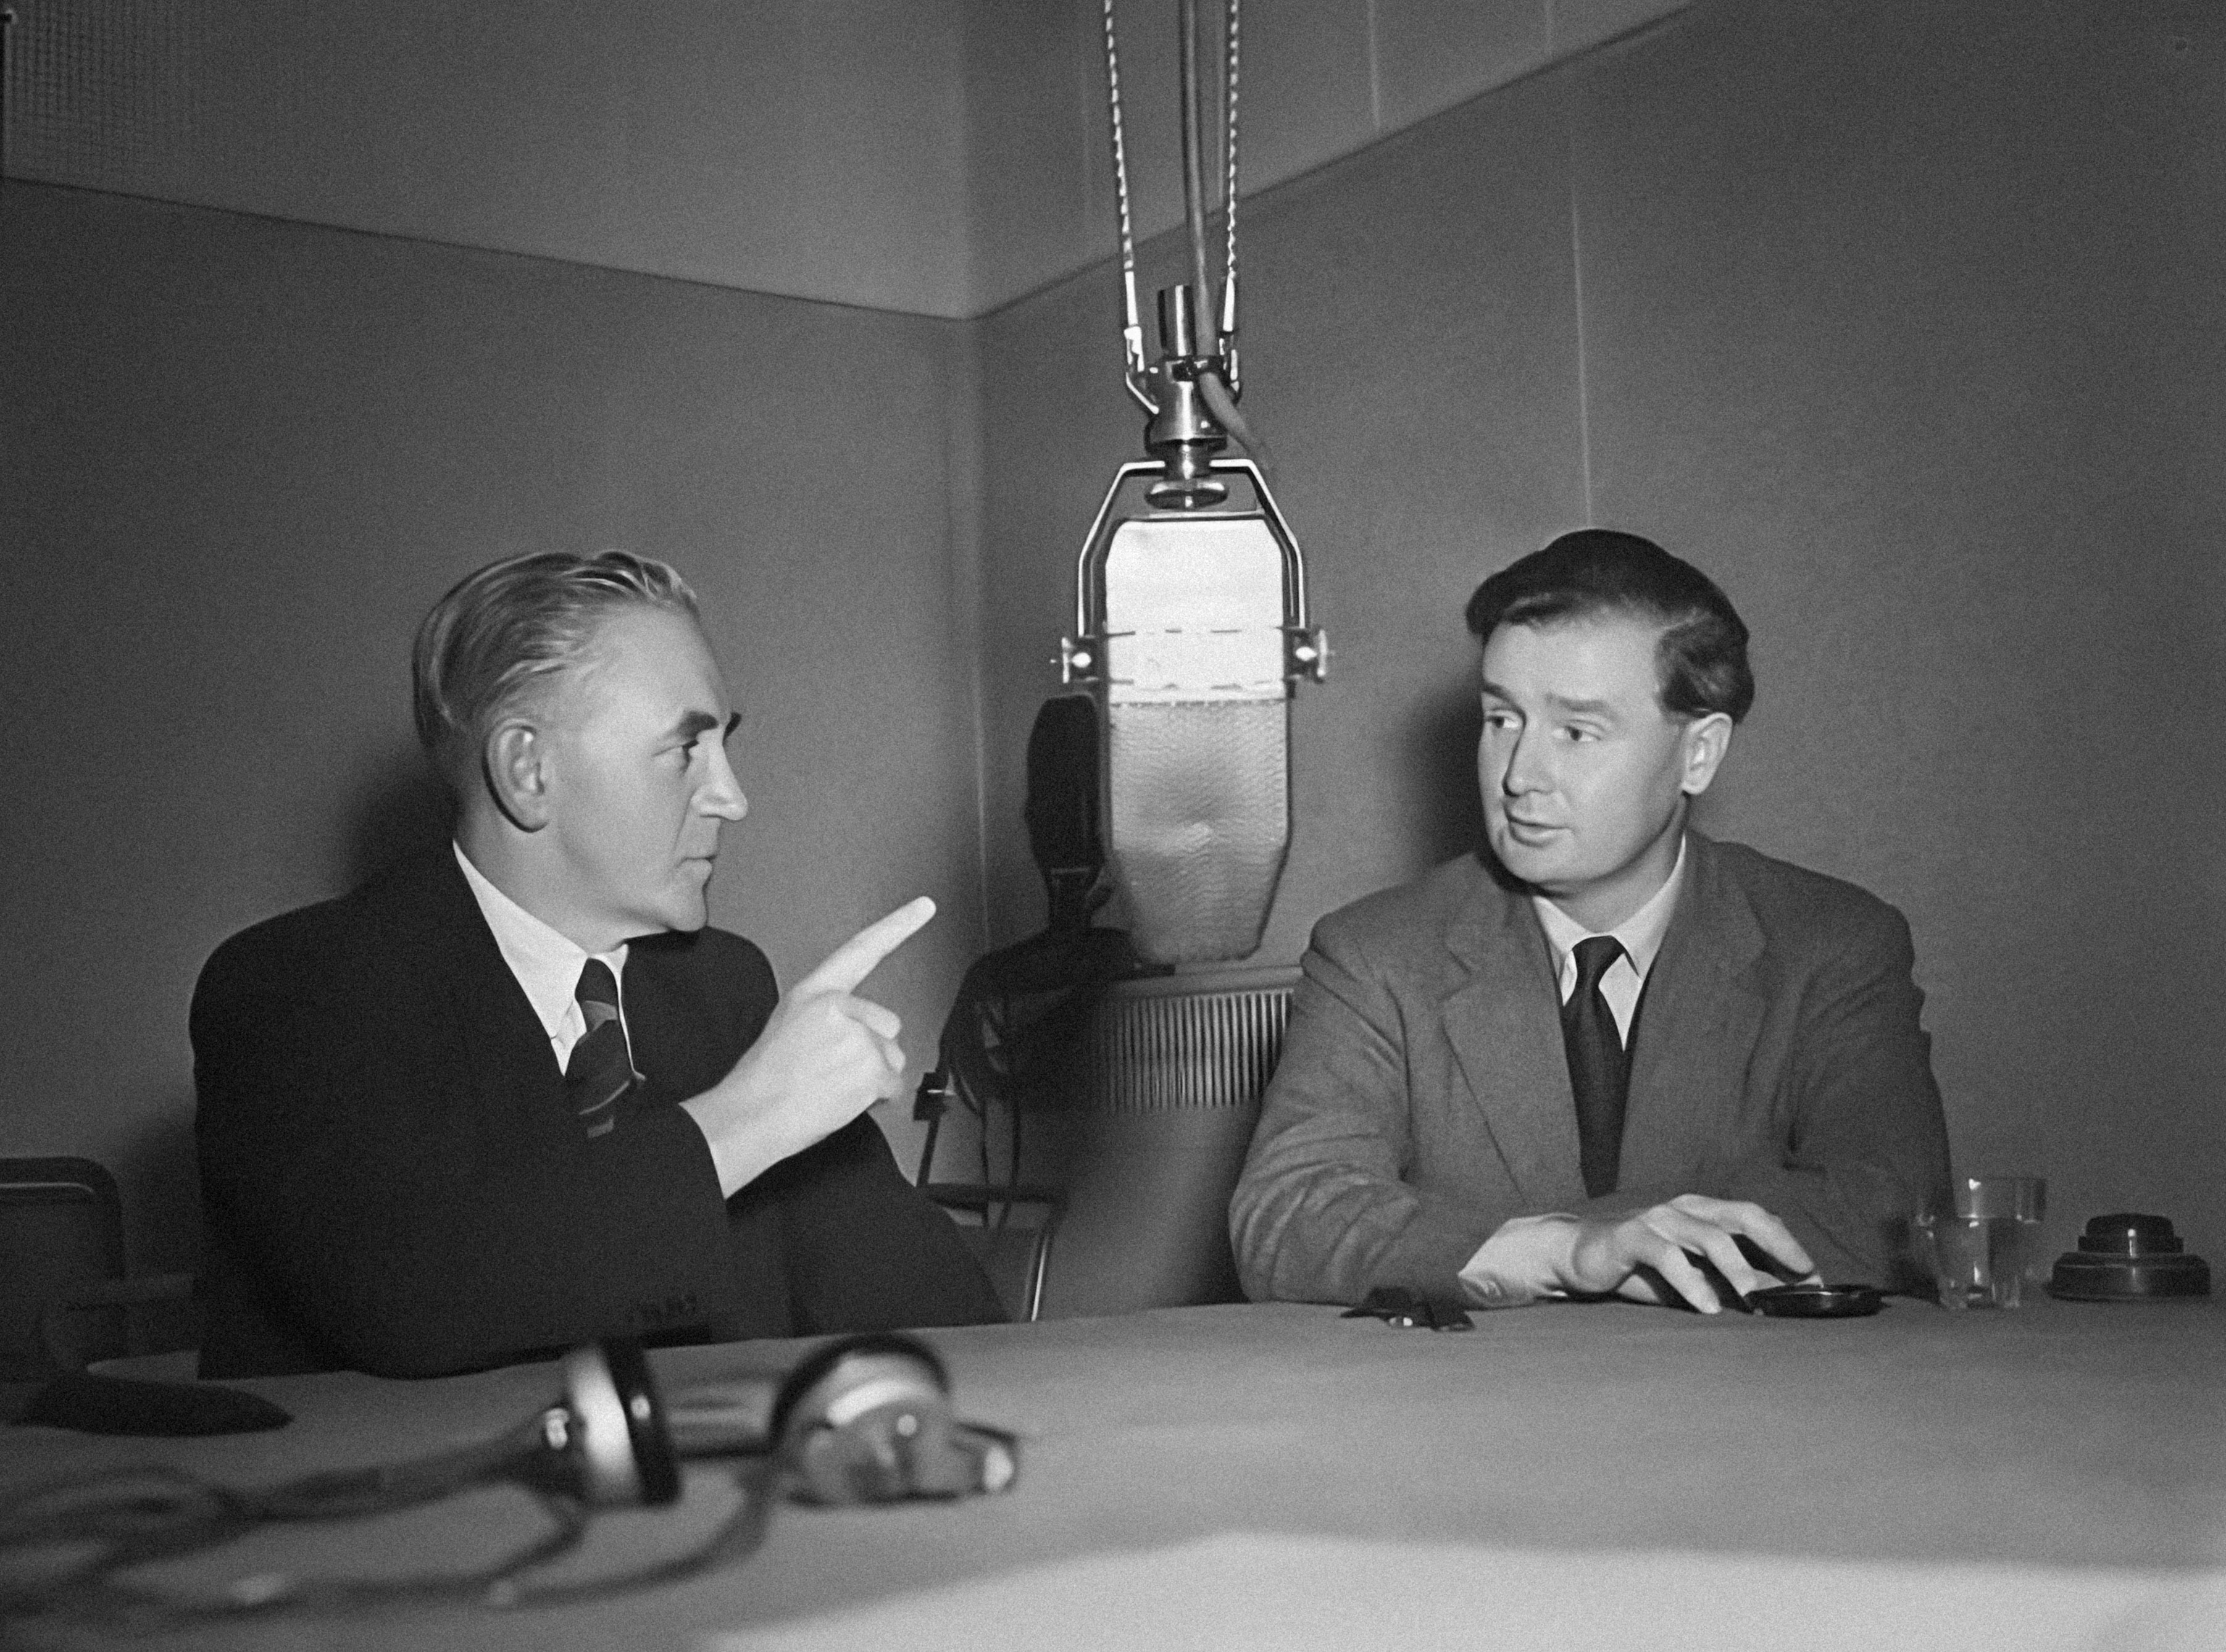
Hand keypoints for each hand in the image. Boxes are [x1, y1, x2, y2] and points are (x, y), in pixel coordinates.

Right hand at [684, 898, 934, 1194]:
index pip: (863, 949)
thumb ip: (827, 1017)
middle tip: (832, 1069)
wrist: (752, 1115)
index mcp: (815, 993)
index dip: (898, 925)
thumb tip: (854, 1033)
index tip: (924, 907)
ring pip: (891, 1057)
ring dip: (871, 1076)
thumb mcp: (789, 1026)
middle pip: (887, 1025)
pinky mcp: (871, 1066)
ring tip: (831, 1085)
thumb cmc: (764, 1079)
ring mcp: (858, 1036)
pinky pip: (891, 1084)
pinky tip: (841, 1098)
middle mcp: (840, 1007)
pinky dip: (875, 1098)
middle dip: (871, 1050)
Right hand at [1555, 1194, 1815, 1313]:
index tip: (1814, 1277)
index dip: (1788, 1244)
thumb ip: (1729, 1282)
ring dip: (1736, 1268)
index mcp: (1705, 1211)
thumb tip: (1778, 1299)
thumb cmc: (1642, 1269)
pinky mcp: (1631, 1235)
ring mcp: (1658, 1218)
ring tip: (1754, 1299)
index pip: (1757, 1219)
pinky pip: (1666, 1255)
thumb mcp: (1694, 1276)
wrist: (1579, 1257)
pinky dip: (1690, 1282)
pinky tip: (1706, 1307)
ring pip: (1708, 1236)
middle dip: (1778, 1244)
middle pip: (1743, 1216)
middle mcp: (1686, 1208)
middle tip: (1801, 1275)